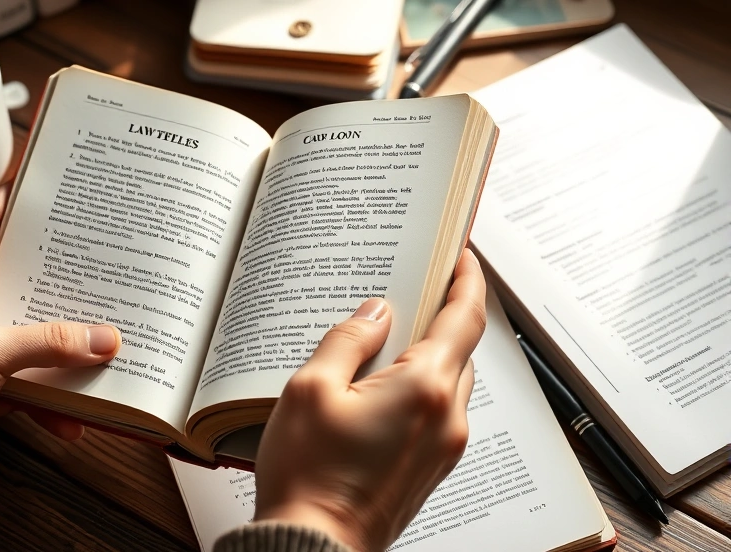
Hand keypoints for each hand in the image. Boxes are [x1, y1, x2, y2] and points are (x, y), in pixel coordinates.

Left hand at [0, 187, 121, 476]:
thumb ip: (48, 342)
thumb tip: (106, 338)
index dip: (23, 200)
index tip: (63, 188)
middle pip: (30, 276)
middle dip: (70, 278)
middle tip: (112, 264)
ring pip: (41, 331)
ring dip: (72, 345)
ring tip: (111, 344)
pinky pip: (39, 378)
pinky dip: (58, 396)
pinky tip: (78, 414)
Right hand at [253, 249, 485, 551]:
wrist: (316, 547)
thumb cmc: (309, 477)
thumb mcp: (311, 390)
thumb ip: (348, 340)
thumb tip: (375, 310)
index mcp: (423, 388)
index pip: (464, 317)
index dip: (466, 279)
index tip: (461, 254)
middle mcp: (446, 417)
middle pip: (460, 348)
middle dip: (441, 314)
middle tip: (411, 288)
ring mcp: (444, 447)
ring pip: (449, 381)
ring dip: (430, 354)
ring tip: (387, 340)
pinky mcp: (431, 469)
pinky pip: (438, 411)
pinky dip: (421, 388)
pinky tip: (381, 389)